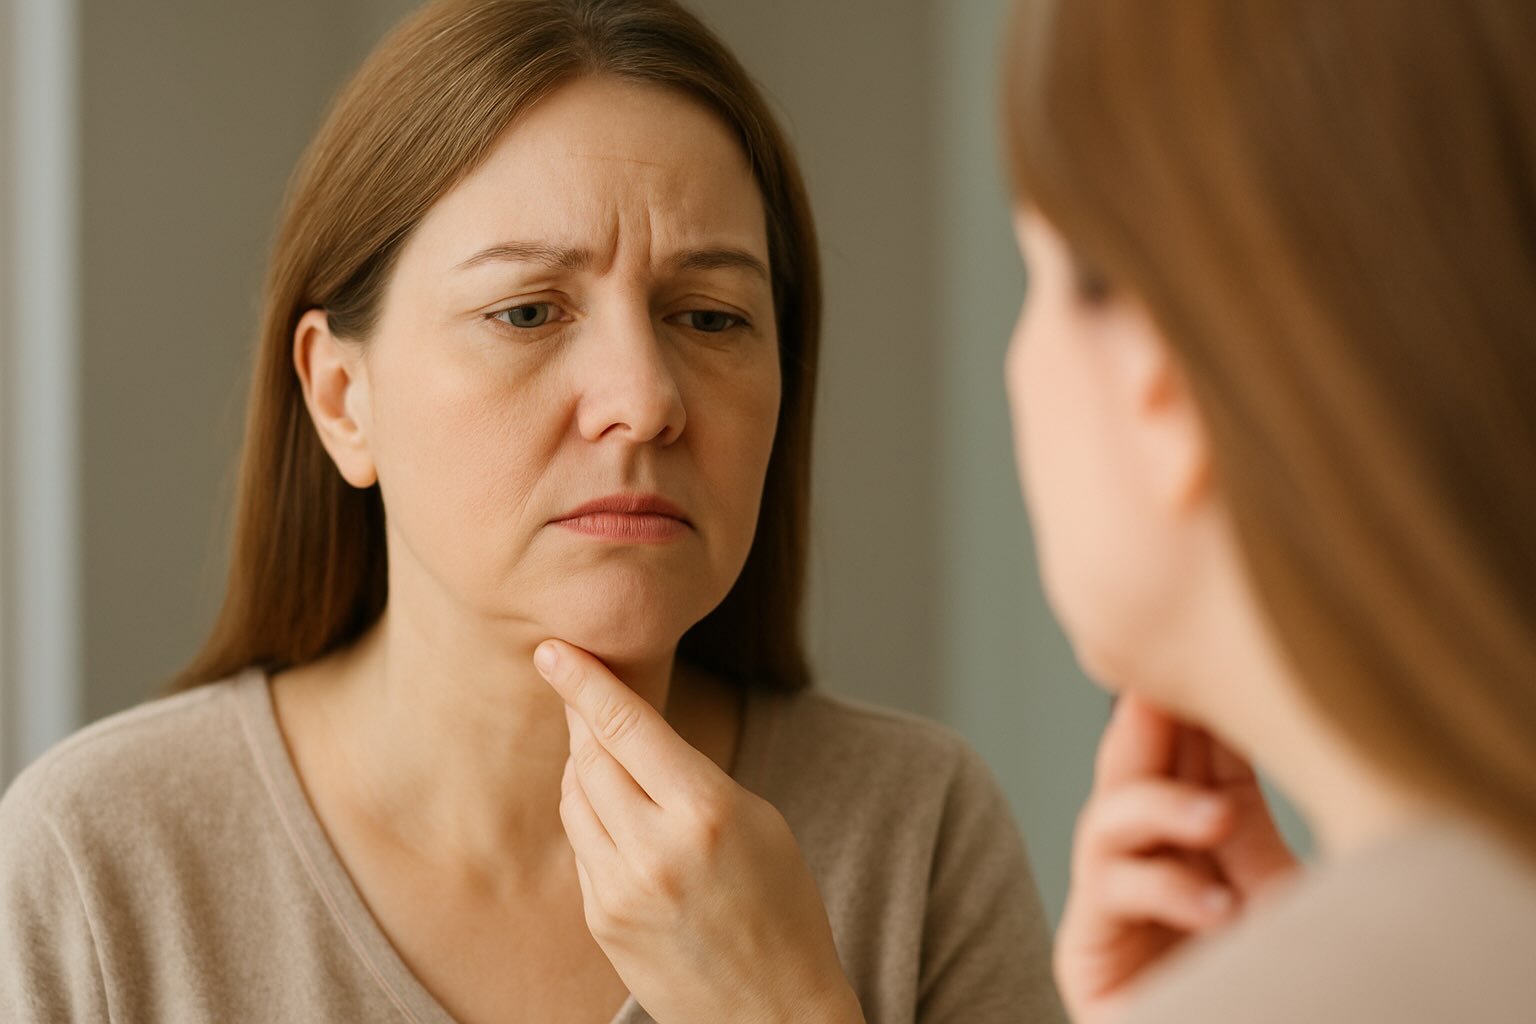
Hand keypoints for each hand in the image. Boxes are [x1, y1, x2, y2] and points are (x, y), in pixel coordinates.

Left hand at [533, 639, 865, 1023]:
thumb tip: (626, 731)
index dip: (585, 680)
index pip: (627, 725)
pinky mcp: (600, 919)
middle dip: (582, 716)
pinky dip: (589, 814)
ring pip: (575, 797)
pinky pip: (581, 844)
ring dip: (583, 763)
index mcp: (706, 811)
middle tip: (575, 680)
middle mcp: (654, 848)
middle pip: (591, 756)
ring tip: (604, 747)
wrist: (774, 1013)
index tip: (553, 648)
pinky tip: (611, 808)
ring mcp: (619, 889)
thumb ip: (690, 774)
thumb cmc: (782, 907)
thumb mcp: (758, 820)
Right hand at [1054, 695, 1299, 1023]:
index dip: (1191, 707)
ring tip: (1216, 822)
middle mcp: (1147, 863)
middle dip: (1149, 726)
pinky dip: (1164, 890)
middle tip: (1168, 686)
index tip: (1206, 654)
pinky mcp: (1087, 953)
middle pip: (1132, 768)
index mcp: (1196, 842)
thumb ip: (1245, 819)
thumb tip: (1246, 722)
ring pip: (1106, 820)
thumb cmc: (1273, 988)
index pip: (1187, 756)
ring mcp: (1112, 904)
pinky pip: (1110, 893)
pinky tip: (1217, 907)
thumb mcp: (1273, 891)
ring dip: (1157, 808)